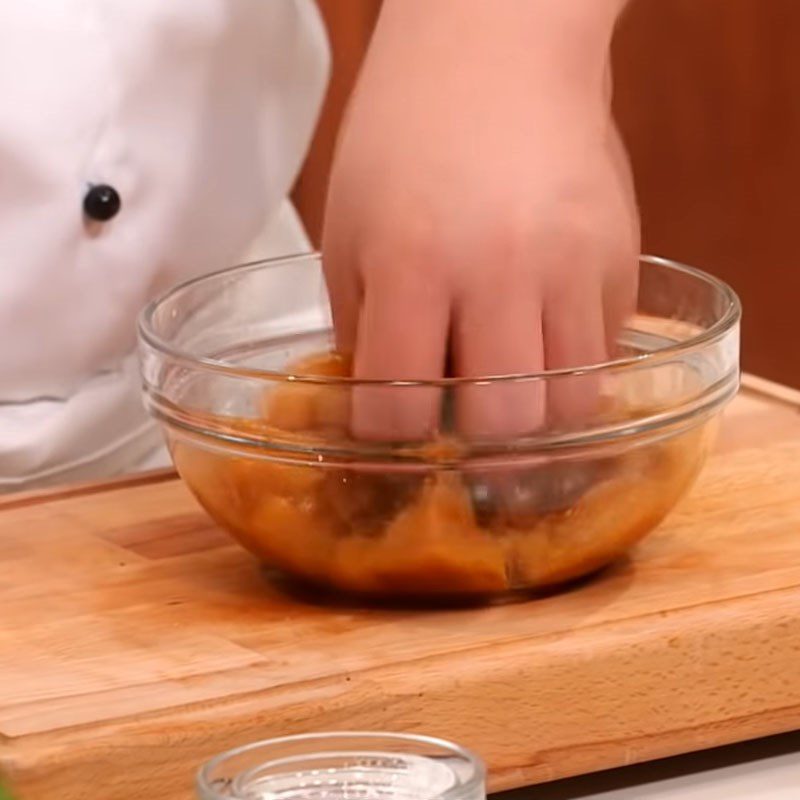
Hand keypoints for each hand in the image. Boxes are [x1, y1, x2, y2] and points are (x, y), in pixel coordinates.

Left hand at [323, 0, 637, 440]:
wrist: (496, 49)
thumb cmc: (405, 135)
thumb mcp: (348, 228)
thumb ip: (361, 325)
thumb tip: (380, 399)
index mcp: (411, 265)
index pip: (401, 408)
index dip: (390, 431)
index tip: (392, 421)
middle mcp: (498, 273)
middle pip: (503, 426)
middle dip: (473, 441)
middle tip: (458, 416)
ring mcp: (571, 267)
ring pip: (570, 407)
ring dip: (531, 413)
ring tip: (507, 382)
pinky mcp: (620, 260)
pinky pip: (602, 355)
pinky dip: (569, 367)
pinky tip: (540, 332)